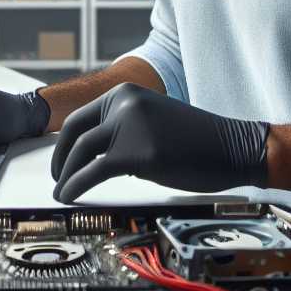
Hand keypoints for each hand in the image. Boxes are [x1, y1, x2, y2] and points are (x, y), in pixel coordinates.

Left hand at [49, 84, 268, 202]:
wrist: (233, 148)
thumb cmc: (199, 141)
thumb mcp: (154, 121)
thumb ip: (126, 128)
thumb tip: (98, 153)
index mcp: (126, 93)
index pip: (81, 118)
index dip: (64, 144)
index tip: (61, 161)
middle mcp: (124, 103)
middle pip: (74, 133)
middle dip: (60, 160)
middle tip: (57, 179)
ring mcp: (130, 126)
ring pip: (81, 153)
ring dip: (65, 176)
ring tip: (61, 192)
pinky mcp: (136, 153)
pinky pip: (93, 171)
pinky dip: (75, 186)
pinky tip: (69, 197)